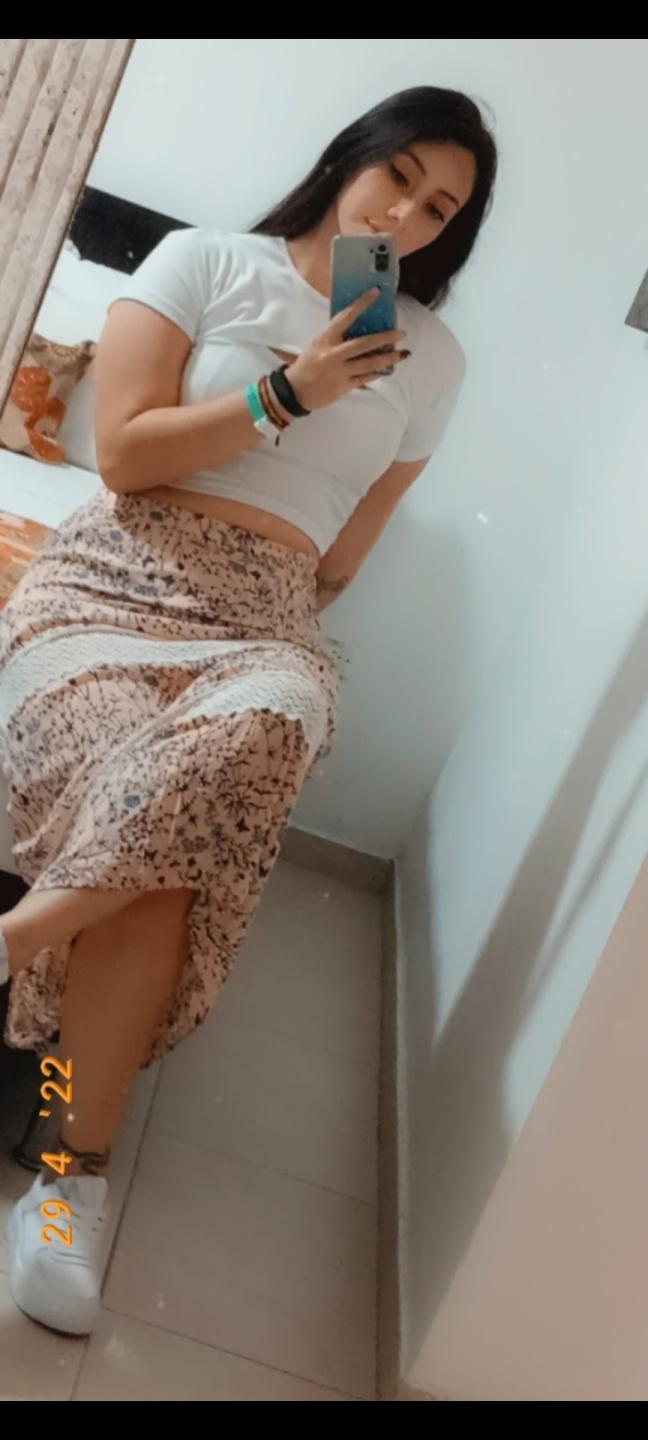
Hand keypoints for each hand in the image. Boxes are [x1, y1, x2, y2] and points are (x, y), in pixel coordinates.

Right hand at [283, 289, 407, 412]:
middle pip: (364, 343)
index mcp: (326, 339)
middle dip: (385, 338)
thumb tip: (360, 330)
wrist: (295, 391)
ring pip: (369, 364)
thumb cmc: (307, 365)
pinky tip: (386, 369)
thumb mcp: (319, 345)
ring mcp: (339, 372)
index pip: (346, 316)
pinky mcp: (343, 387)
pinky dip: (376, 373)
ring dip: (388, 358)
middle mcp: (333, 354)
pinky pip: (365, 379)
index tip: (376, 293)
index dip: (362, 304)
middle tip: (400, 333)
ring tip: (401, 354)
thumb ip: (337, 338)